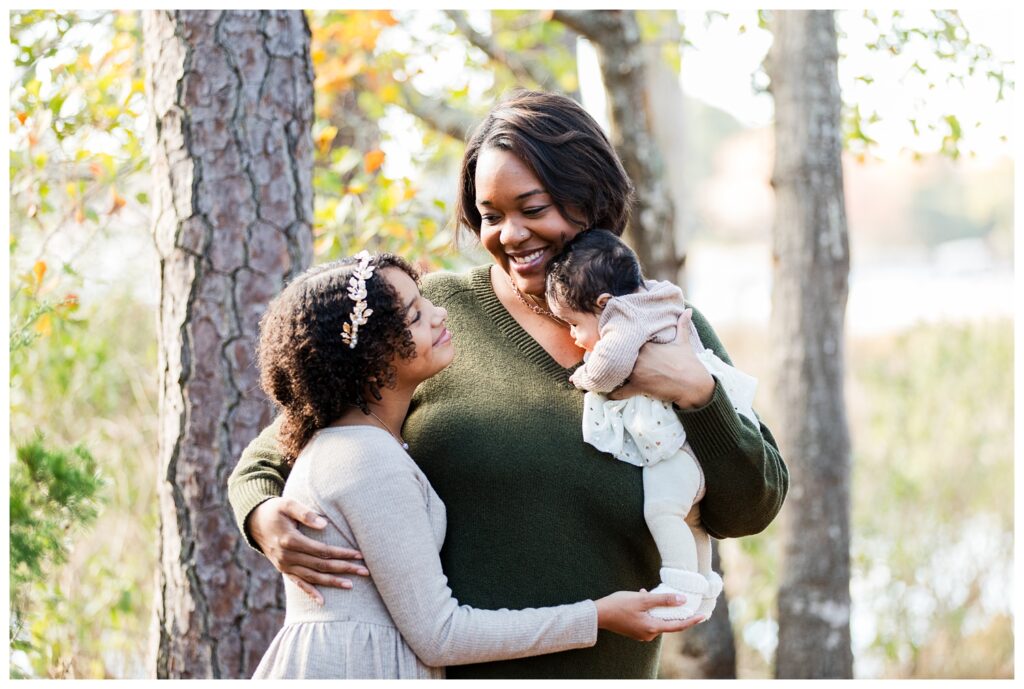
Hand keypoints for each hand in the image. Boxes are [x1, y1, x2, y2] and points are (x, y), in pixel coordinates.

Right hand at [248, 497, 369, 604]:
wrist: (254, 522)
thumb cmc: (275, 510)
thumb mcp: (288, 505)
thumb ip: (305, 514)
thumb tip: (325, 524)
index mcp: (290, 540)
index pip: (322, 550)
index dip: (341, 553)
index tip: (359, 554)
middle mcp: (288, 556)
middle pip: (321, 566)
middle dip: (344, 569)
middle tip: (365, 571)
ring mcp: (285, 566)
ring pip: (313, 577)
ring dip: (333, 582)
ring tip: (352, 585)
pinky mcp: (284, 570)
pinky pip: (298, 584)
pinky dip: (310, 593)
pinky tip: (322, 601)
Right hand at [595, 590, 703, 640]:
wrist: (598, 614)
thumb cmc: (619, 605)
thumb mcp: (643, 599)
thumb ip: (663, 600)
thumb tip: (682, 600)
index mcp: (652, 628)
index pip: (678, 625)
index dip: (692, 620)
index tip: (703, 616)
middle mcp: (649, 634)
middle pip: (667, 622)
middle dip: (671, 609)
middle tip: (677, 597)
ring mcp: (641, 634)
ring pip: (657, 619)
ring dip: (657, 607)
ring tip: (650, 593)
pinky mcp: (636, 630)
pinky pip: (648, 620)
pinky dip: (649, 610)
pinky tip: (642, 597)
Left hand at [607, 309, 714, 409]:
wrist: (694, 384)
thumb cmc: (689, 363)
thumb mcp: (684, 342)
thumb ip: (682, 325)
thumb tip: (689, 310)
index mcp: (646, 344)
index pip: (625, 341)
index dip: (620, 345)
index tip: (615, 347)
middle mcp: (639, 356)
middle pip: (617, 356)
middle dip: (613, 359)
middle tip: (607, 362)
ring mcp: (637, 372)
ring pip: (616, 372)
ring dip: (611, 375)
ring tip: (606, 377)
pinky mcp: (638, 387)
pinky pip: (620, 391)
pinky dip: (614, 394)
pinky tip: (609, 394)